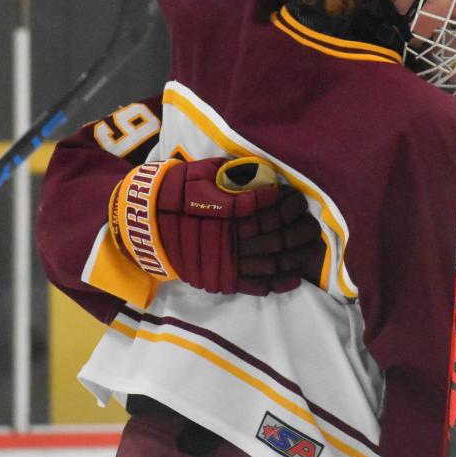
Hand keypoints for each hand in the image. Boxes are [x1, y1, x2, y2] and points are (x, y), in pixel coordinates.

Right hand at [108, 156, 323, 295]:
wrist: (143, 221)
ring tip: (311, 247)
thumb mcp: (204, 173)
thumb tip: (261, 172)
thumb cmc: (176, 191)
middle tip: (312, 224)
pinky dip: (276, 283)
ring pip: (271, 261)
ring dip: (295, 255)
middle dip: (300, 230)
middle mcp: (232, 236)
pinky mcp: (220, 277)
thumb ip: (234, 174)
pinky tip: (294, 277)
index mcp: (229, 210)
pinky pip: (253, 284)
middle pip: (278, 236)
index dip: (288, 203)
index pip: (270, 208)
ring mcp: (227, 259)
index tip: (297, 197)